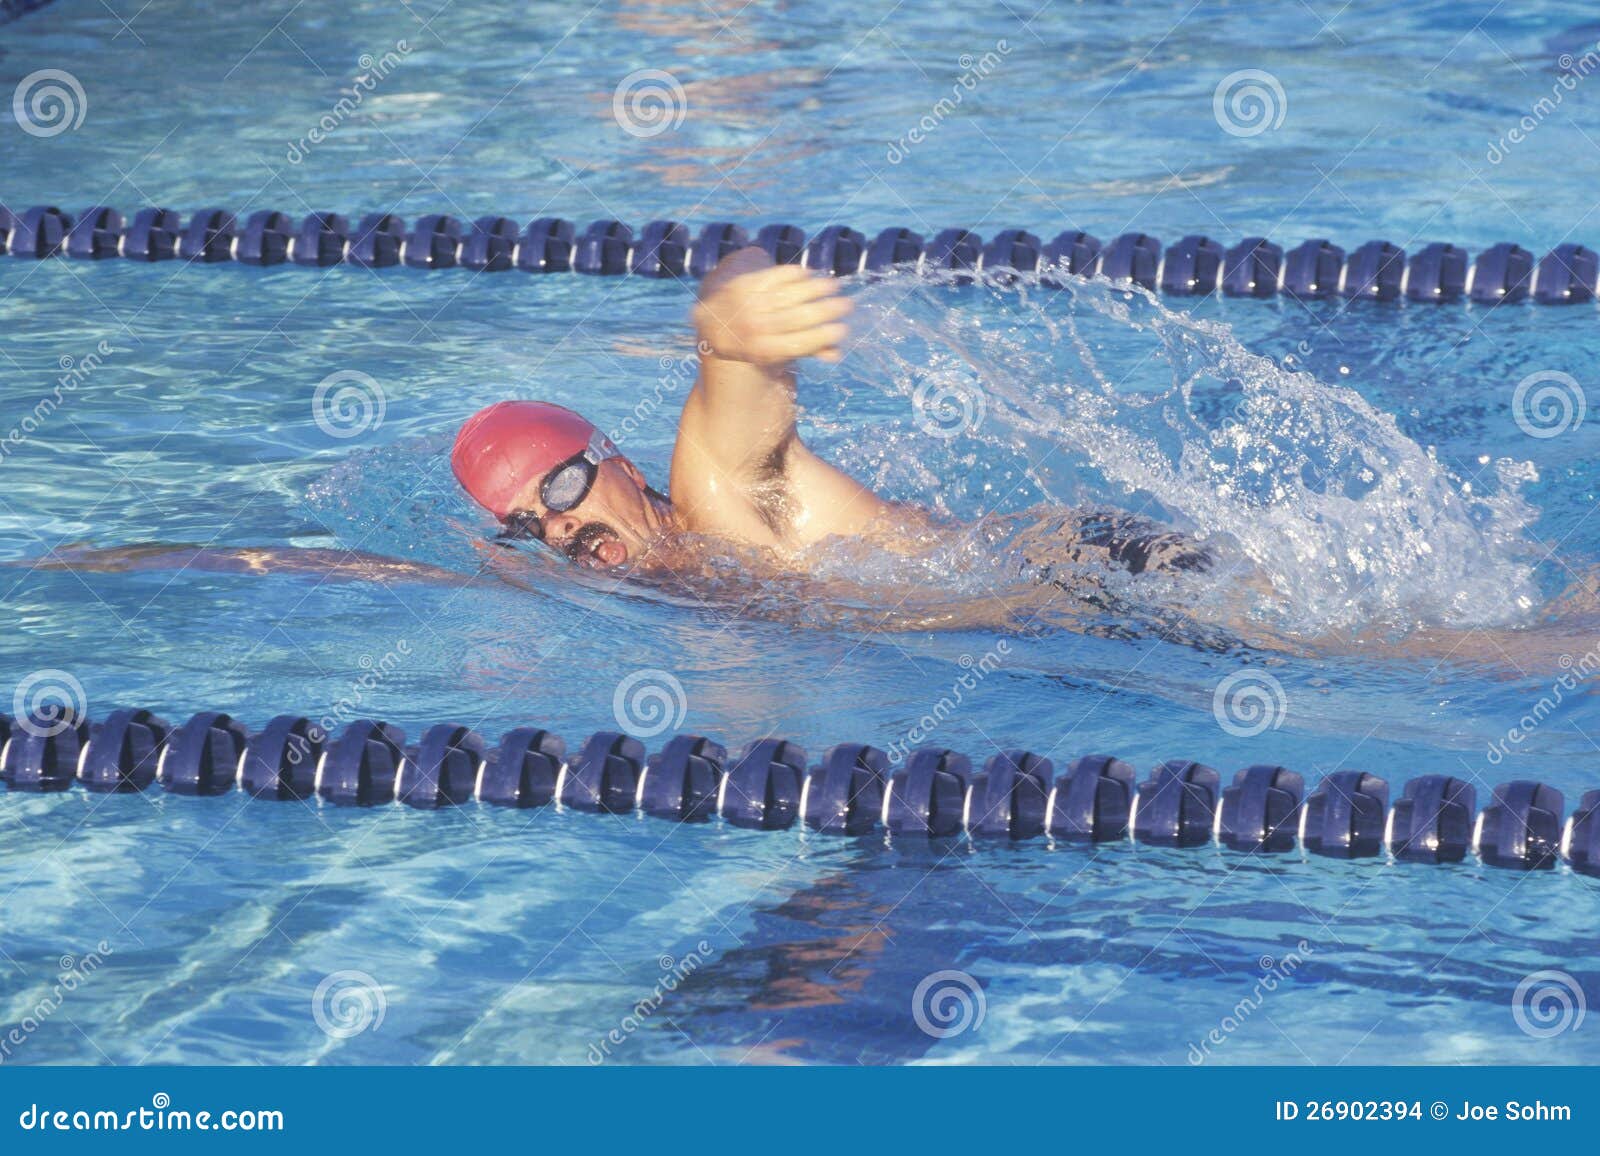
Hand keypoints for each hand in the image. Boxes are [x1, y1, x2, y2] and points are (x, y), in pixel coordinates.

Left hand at [693, 249, 852, 366]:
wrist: (710, 324)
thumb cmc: (751, 341)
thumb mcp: (772, 353)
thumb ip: (803, 351)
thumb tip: (836, 354)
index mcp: (762, 351)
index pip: (800, 344)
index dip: (823, 337)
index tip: (843, 329)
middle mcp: (754, 329)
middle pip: (798, 318)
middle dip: (826, 310)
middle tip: (847, 304)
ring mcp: (747, 305)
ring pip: (789, 295)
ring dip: (816, 288)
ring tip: (834, 285)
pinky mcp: (744, 284)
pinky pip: (776, 277)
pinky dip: (797, 274)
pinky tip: (811, 274)